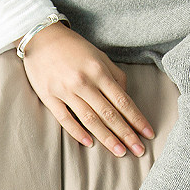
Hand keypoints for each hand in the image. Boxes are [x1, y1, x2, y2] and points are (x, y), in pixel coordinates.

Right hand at [15, 22, 153, 157]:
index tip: (149, 134)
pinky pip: (65, 119)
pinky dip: (77, 132)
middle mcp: (84, 82)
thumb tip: (127, 98)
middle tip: (139, 151)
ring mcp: (66, 91)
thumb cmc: (74, 48)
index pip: (123, 101)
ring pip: (90, 119)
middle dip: (126, 134)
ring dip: (107, 138)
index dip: (137, 119)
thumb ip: (115, 76)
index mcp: (99, 72)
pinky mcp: (49, 97)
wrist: (40, 37)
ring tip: (120, 152)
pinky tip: (89, 144)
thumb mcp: (99, 56)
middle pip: (109, 114)